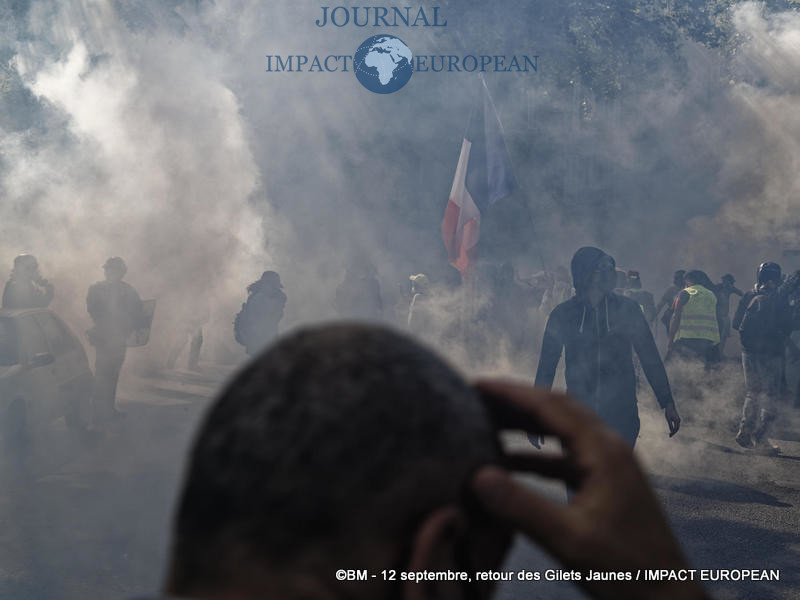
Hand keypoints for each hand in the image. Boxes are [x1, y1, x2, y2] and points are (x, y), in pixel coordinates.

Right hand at [472, 380, 708, 599]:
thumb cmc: (625, 570)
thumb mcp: (568, 539)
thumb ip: (521, 506)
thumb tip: (477, 475)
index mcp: (604, 451)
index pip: (551, 405)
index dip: (511, 392)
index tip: (476, 385)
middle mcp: (609, 448)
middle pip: (557, 410)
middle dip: (516, 401)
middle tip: (476, 399)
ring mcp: (610, 466)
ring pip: (562, 431)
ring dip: (526, 426)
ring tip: (486, 424)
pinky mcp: (607, 485)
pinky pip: (566, 457)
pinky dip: (537, 454)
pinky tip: (510, 465)